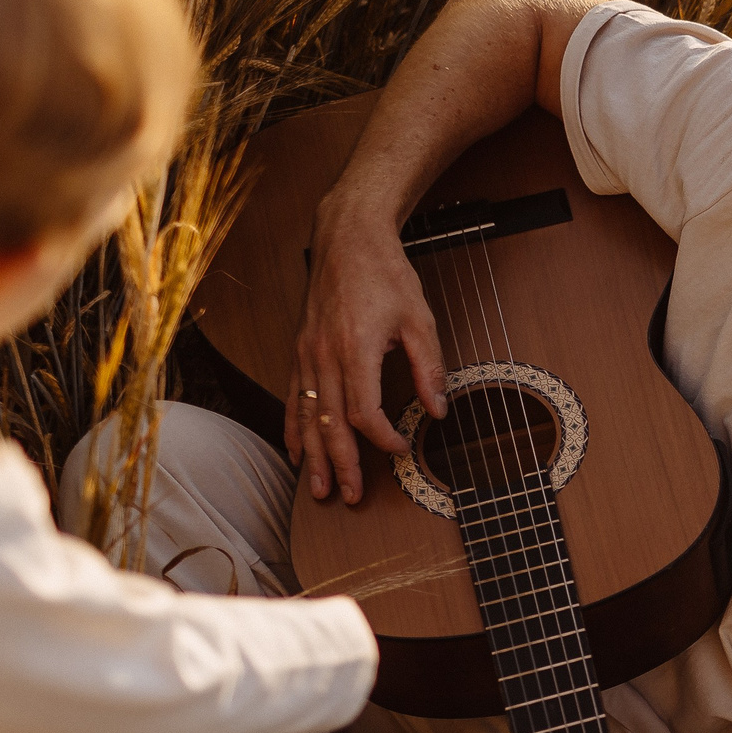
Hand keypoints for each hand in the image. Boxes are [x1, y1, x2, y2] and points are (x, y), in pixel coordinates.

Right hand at [288, 195, 449, 503]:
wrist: (347, 236)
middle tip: (349, 496)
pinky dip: (294, 426)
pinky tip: (297, 450)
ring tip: (318, 488)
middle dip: (341, 463)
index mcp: (355, 348)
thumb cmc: (384, 273)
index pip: (363, 411)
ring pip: (307, 415)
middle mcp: (323, 355)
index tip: (401, 450)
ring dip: (314, 455)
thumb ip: (429, 367)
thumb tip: (439, 408)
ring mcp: (306, 353)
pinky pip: (292, 396)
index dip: (382, 438)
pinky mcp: (300, 349)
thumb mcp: (419, 318)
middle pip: (330, 423)